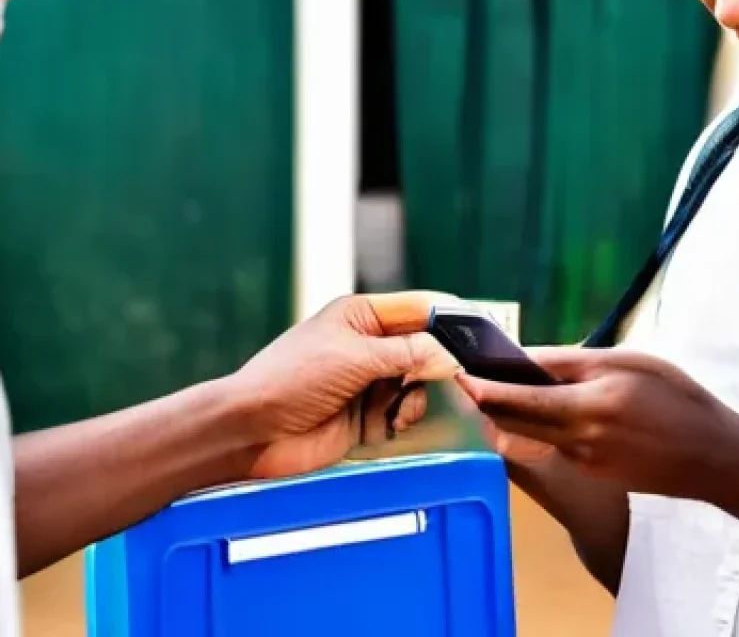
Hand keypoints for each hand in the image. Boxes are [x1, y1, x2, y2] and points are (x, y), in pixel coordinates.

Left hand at [227, 291, 459, 478]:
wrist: (251, 431)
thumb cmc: (293, 378)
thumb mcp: (354, 358)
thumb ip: (408, 354)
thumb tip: (452, 357)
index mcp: (363, 315)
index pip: (420, 307)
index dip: (452, 316)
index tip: (486, 328)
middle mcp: (370, 345)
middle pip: (425, 348)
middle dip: (441, 362)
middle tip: (461, 378)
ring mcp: (369, 382)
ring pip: (419, 383)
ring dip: (418, 395)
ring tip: (400, 407)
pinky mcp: (367, 417)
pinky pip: (403, 412)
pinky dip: (405, 418)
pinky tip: (391, 424)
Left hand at [457, 347, 733, 499]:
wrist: (711, 454)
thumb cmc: (673, 396)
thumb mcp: (624, 362)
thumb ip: (571, 362)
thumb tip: (526, 358)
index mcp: (584, 407)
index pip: (516, 401)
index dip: (483, 389)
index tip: (461, 374)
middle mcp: (576, 440)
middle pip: (513, 423)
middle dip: (490, 402)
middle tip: (476, 377)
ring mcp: (583, 461)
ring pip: (532, 434)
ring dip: (517, 412)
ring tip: (518, 385)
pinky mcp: (592, 472)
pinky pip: (555, 444)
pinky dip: (545, 424)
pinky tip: (561, 406)